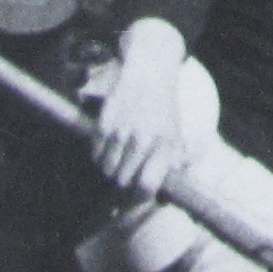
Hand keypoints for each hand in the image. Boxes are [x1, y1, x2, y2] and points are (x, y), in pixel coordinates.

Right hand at [88, 27, 189, 197]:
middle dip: (124, 181)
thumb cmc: (164, 109)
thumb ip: (176, 161)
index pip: (145, 186)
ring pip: (106, 170)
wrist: (149, 75)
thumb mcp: (177, 133)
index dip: (140, 196)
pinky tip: (108, 147)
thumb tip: (170, 188)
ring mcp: (121, 132)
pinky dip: (99, 156)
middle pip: (122, 181)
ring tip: (118, 160)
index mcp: (162, 146)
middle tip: (127, 171)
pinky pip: (95, 154)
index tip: (137, 194)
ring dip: (111, 169)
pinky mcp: (104, 123)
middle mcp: (142, 141)